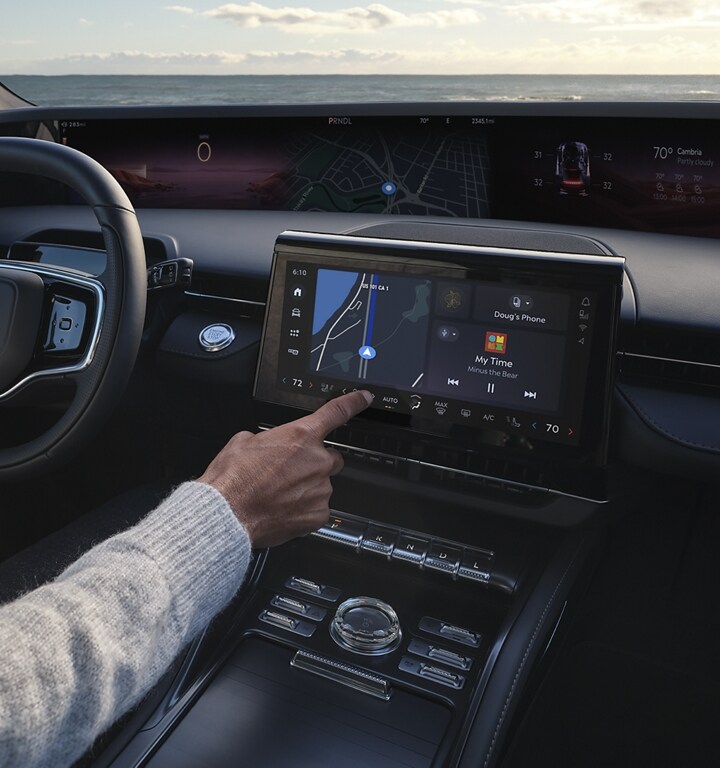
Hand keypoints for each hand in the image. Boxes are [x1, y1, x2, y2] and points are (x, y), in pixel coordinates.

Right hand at [198, 390, 372, 547]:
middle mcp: (317, 461)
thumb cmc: (232, 480)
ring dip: (307, 487)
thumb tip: (268, 444)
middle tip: (290, 472)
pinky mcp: (318, 513)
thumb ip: (267, 438)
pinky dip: (305, 509)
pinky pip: (318, 507)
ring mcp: (320, 488)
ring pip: (323, 484)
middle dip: (315, 462)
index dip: (354, 402)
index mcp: (301, 435)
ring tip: (279, 494)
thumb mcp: (243, 442)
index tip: (364, 398)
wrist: (227, 514)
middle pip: (331, 457)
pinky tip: (284, 508)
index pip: (337, 412)